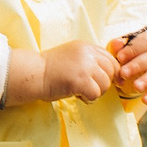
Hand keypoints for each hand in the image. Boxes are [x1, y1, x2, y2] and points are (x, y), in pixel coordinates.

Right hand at [3, 40, 120, 105]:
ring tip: (81, 92)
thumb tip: (109, 74)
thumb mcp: (72, 56)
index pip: (111, 59)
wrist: (34, 74)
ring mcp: (85, 66)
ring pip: (105, 84)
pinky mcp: (80, 80)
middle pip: (112, 71)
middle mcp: (88, 54)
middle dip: (104, 83)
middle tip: (90, 88)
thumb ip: (89, 60)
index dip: (111, 72)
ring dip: (96, 92)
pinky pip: (96, 94)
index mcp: (86, 47)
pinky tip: (78, 96)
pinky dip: (88, 99)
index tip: (104, 81)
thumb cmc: (50, 69)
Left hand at [110, 33, 146, 104]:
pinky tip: (145, 100)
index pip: (142, 43)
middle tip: (123, 73)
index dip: (131, 50)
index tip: (119, 57)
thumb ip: (118, 46)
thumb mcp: (123, 48)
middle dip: (136, 66)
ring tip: (136, 87)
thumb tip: (115, 44)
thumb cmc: (129, 54)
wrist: (142, 63)